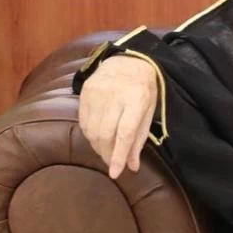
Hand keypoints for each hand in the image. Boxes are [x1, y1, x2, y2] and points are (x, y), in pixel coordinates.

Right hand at [77, 54, 157, 178]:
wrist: (128, 59)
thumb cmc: (143, 88)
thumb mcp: (149, 111)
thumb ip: (139, 139)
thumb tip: (131, 167)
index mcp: (137, 98)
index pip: (125, 132)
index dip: (119, 155)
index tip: (116, 173)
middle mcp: (115, 95)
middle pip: (105, 134)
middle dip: (108, 154)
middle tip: (112, 164)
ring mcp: (97, 92)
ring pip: (92, 130)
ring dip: (98, 147)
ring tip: (106, 151)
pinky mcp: (85, 90)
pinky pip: (83, 122)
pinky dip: (90, 135)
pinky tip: (97, 137)